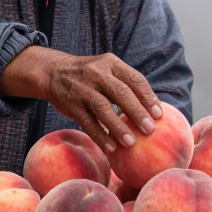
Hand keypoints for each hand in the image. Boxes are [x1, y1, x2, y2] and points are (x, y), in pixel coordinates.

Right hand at [0, 46, 162, 153]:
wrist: (53, 72)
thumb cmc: (90, 76)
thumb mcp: (106, 69)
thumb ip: (125, 84)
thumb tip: (153, 111)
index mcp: (111, 63)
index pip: (135, 79)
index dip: (148, 97)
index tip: (158, 115)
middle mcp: (97, 73)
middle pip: (121, 93)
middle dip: (137, 112)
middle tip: (149, 130)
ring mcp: (83, 88)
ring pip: (103, 107)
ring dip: (118, 127)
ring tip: (130, 143)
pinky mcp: (71, 104)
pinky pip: (87, 122)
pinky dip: (100, 136)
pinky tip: (110, 148)